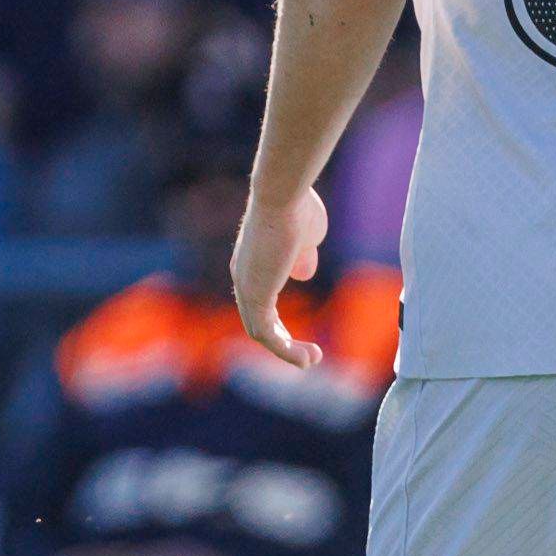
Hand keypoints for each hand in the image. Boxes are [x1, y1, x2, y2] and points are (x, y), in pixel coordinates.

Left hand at [229, 183, 328, 363]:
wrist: (284, 196)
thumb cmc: (297, 209)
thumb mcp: (306, 237)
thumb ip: (303, 257)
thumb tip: (304, 273)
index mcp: (251, 264)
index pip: (259, 303)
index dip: (279, 324)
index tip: (300, 337)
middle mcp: (243, 277)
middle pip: (257, 322)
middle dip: (283, 342)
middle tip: (308, 355)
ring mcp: (246, 286)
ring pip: (260, 332)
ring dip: (286, 350)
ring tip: (312, 359)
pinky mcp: (255, 294)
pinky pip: (266, 334)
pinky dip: (285, 349)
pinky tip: (306, 357)